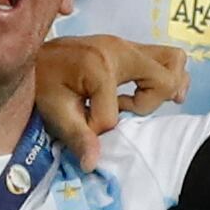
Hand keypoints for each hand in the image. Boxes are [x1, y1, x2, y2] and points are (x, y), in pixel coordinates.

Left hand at [29, 32, 186, 162]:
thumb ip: (77, 137)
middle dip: (152, 101)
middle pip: (167, 75)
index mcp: (99, 66)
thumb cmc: (42, 81)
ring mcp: (127, 45)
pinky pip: (163, 57)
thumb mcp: (54, 111)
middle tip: (128, 108)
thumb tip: (92, 164)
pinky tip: (140, 92)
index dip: (98, 127)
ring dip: (163, 86)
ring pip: (173, 59)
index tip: (82, 120)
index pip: (115, 113)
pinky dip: (161, 77)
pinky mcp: (128, 48)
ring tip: (138, 101)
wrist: (35, 54)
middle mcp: (120, 49)